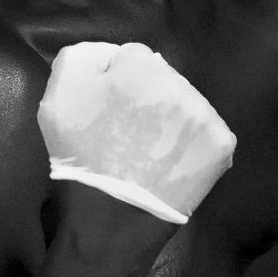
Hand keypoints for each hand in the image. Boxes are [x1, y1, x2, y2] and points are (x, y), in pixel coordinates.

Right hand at [36, 41, 235, 224]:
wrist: (110, 221)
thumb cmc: (79, 157)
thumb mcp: (56, 98)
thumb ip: (80, 58)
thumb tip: (108, 55)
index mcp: (139, 67)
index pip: (130, 56)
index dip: (114, 81)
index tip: (105, 108)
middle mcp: (179, 84)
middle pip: (161, 76)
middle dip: (145, 95)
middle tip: (125, 129)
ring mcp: (205, 116)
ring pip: (184, 101)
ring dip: (169, 116)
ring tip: (147, 147)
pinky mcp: (221, 146)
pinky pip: (204, 130)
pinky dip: (189, 141)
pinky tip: (169, 159)